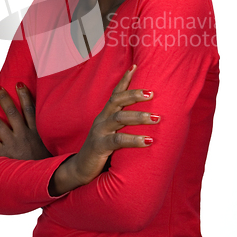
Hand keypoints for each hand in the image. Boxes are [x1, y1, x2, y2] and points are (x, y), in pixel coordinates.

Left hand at [0, 84, 51, 159]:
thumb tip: (49, 123)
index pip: (30, 108)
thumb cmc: (48, 164)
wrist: (45, 181)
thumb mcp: (52, 145)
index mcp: (37, 131)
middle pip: (11, 111)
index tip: (18, 84)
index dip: (24, 94)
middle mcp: (24, 135)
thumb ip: (47, 134)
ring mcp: (13, 144)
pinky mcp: (4, 155)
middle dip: (3, 98)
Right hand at [49, 65, 159, 194]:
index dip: (124, 80)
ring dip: (139, 116)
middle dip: (134, 94)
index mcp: (105, 115)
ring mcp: (99, 132)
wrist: (80, 170)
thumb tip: (146, 118)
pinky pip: (118, 140)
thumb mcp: (111, 134)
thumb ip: (123, 126)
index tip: (135, 66)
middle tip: (152, 92)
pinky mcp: (99, 147)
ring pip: (119, 118)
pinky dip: (134, 140)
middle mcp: (101, 120)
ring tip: (156, 117)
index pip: (115, 94)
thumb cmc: (101, 151)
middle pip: (117, 101)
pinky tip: (148, 141)